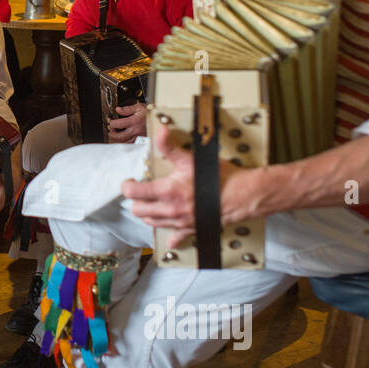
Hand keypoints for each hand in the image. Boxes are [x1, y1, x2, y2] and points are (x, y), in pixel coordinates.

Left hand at [107, 102, 146, 142]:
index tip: (111, 122)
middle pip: (120, 136)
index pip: (118, 124)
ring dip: (118, 140)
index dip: (112, 123)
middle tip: (111, 131)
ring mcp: (139, 137)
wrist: (160, 119)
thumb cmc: (150, 113)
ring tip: (116, 135)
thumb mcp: (139, 107)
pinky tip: (124, 140)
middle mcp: (136, 130)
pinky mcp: (141, 140)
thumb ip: (127, 109)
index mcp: (134, 121)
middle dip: (112, 134)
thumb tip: (118, 109)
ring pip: (125, 142)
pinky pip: (131, 144)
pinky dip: (126, 143)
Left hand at [122, 121, 246, 248]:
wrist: (241, 195)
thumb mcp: (190, 158)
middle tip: (139, 192)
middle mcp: (170, 209)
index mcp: (166, 191)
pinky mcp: (190, 229)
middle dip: (135, 200)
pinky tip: (169, 228)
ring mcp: (179, 221)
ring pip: (151, 222)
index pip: (133, 193)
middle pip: (138, 210)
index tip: (129, 181)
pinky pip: (174, 237)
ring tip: (152, 202)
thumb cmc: (218, 177)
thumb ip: (169, 146)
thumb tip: (160, 130)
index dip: (127, 185)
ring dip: (148, 213)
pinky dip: (168, 234)